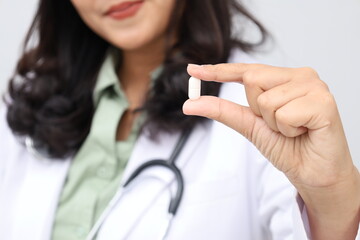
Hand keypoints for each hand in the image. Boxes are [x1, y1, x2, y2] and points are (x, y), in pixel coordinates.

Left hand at [183, 63, 359, 238]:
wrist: (314, 174)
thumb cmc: (288, 147)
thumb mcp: (250, 126)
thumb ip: (223, 111)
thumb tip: (190, 104)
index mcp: (284, 78)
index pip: (246, 70)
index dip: (218, 70)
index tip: (193, 70)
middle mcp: (300, 76)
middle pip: (252, 78)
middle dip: (257, 110)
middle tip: (280, 125)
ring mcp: (314, 86)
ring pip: (266, 100)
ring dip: (274, 124)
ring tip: (294, 130)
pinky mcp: (324, 102)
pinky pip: (284, 114)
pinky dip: (288, 130)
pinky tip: (304, 132)